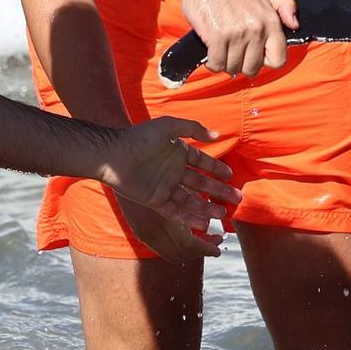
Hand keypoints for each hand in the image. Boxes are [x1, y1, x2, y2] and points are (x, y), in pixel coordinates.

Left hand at [99, 117, 240, 253]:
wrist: (114, 155)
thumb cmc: (139, 138)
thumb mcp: (167, 127)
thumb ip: (192, 128)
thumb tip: (216, 133)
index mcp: (177, 153)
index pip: (202, 162)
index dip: (216, 168)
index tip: (231, 175)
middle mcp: (174, 171)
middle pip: (201, 183)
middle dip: (218, 190)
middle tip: (236, 198)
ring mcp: (165, 187)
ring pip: (191, 199)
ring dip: (207, 206)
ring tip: (223, 213)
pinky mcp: (156, 200)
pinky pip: (176, 211)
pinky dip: (189, 217)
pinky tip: (203, 222)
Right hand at [177, 0, 299, 78]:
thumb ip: (286, 6)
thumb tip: (295, 25)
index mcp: (270, 21)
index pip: (279, 59)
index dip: (266, 61)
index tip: (255, 54)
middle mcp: (257, 29)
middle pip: (253, 68)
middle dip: (243, 64)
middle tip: (235, 52)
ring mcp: (237, 34)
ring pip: (234, 68)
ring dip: (226, 63)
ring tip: (223, 50)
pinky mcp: (217, 37)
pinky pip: (218, 64)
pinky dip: (213, 63)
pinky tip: (212, 53)